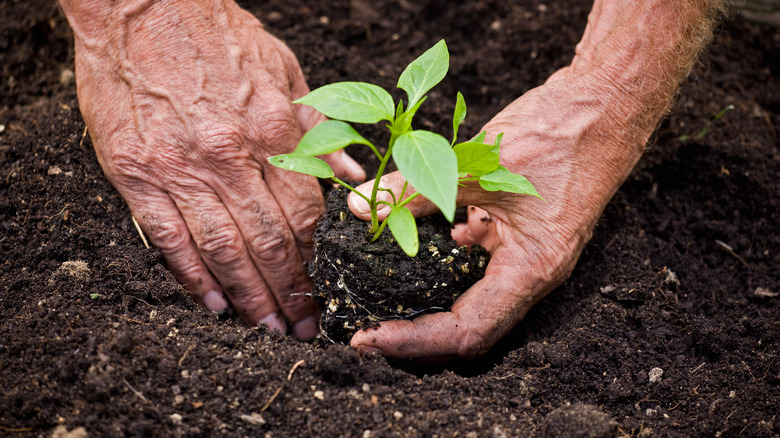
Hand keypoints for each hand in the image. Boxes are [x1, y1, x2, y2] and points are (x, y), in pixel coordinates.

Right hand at [65, 1, 363, 338]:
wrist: (143, 6)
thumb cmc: (220, 36)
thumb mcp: (285, 71)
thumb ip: (319, 130)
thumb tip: (354, 177)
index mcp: (270, 130)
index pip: (303, 214)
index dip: (315, 261)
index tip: (323, 289)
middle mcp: (227, 156)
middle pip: (267, 242)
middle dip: (288, 293)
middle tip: (300, 328)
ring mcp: (180, 168)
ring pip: (222, 249)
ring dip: (248, 296)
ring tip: (265, 328)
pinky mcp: (137, 173)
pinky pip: (169, 237)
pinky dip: (192, 275)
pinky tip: (214, 303)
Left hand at [347, 70, 646, 359]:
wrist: (606, 103)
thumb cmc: (559, 133)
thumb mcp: (478, 163)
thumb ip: (417, 189)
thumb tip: (362, 209)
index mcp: (530, 270)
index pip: (467, 332)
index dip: (415, 341)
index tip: (369, 337)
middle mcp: (532, 273)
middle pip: (469, 326)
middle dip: (416, 331)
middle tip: (367, 329)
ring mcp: (527, 254)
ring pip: (472, 296)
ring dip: (430, 300)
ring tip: (384, 299)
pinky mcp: (521, 233)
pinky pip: (483, 262)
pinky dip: (452, 258)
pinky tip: (436, 237)